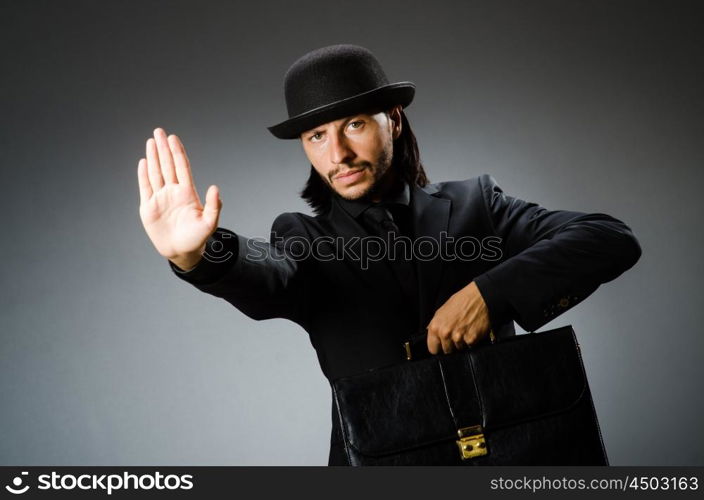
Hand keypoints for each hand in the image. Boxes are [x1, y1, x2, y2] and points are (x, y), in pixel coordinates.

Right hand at [137, 128, 221, 269]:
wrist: (181, 251)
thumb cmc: (197, 238)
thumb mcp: (209, 223)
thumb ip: (213, 206)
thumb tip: (215, 188)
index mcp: (187, 193)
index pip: (181, 167)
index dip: (177, 152)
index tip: (173, 138)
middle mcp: (173, 192)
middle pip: (167, 165)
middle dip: (163, 148)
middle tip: (160, 131)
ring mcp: (160, 198)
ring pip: (156, 173)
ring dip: (153, 157)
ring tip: (151, 141)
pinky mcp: (149, 207)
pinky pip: (145, 187)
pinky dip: (143, 174)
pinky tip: (143, 162)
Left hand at [426, 281, 491, 354]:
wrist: (478, 297)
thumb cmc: (461, 302)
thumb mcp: (441, 311)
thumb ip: (435, 326)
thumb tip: (431, 336)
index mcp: (435, 327)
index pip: (433, 349)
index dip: (438, 347)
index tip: (442, 344)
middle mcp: (445, 333)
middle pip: (446, 351)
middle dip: (451, 345)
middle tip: (457, 333)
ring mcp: (458, 337)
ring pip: (459, 349)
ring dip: (462, 343)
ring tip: (465, 329)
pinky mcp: (471, 339)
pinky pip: (470, 346)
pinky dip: (472, 341)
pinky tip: (472, 330)